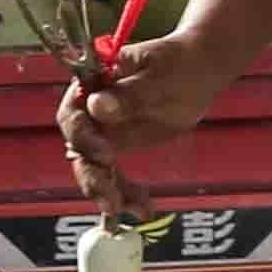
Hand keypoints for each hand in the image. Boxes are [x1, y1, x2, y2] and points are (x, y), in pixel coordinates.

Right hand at [61, 29, 236, 199]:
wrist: (197, 69)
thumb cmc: (178, 62)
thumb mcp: (158, 75)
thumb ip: (129, 94)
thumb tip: (97, 106)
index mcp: (92, 86)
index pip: (73, 114)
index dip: (83, 138)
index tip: (106, 155)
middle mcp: (90, 111)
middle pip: (79, 149)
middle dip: (94, 177)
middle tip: (111, 200)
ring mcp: (102, 131)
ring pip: (94, 169)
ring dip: (109, 193)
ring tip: (133, 209)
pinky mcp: (117, 147)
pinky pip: (114, 176)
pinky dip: (126, 194)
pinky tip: (143, 208)